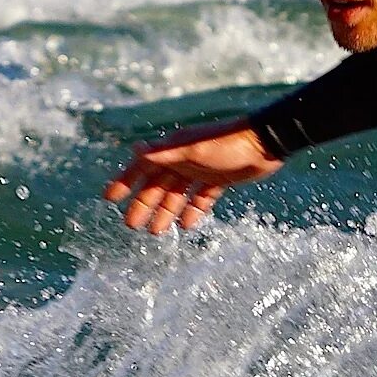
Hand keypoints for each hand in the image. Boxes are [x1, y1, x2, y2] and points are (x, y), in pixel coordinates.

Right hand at [102, 119, 277, 233]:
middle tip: (131, 226)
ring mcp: (200, 170)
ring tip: (157, 233)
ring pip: (177, 195)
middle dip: (144, 204)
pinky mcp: (218, 180)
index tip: (110, 198)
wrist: (266, 143)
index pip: (143, 167)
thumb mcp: (194, 150)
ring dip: (166, 212)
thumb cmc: (228, 143)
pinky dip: (193, 211)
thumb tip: (136, 151)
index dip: (125, 181)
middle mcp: (183, 160)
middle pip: (158, 185)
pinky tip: (187, 225)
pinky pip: (200, 198)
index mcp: (174, 150)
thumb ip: (166, 154)